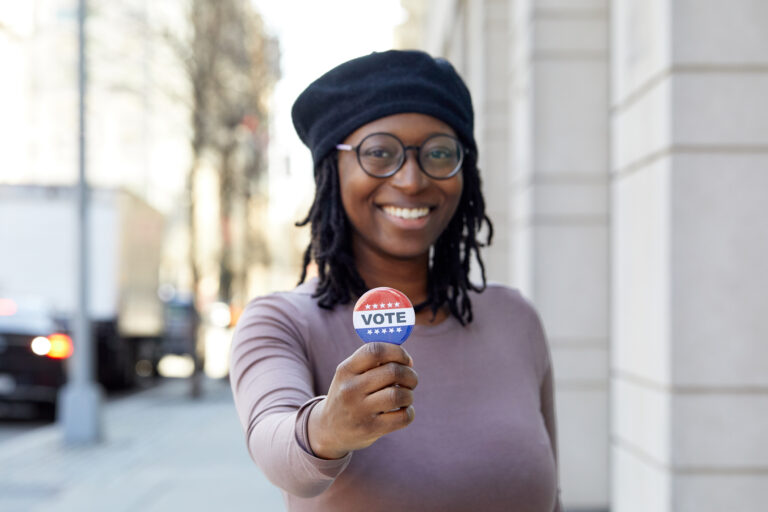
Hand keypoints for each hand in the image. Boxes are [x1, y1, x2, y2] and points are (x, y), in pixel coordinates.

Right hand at [308, 342, 417, 458]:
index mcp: (346, 370)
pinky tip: (403, 410)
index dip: (398, 352)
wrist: (328, 429)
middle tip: (410, 380)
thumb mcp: (350, 375)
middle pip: (392, 372)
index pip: (375, 351)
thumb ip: (372, 362)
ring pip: (398, 395)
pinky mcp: (370, 429)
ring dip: (409, 394)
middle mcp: (350, 389)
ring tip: (405, 396)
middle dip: (409, 374)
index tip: (406, 360)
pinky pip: (402, 417)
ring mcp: (359, 410)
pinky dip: (409, 412)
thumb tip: (405, 358)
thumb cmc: (348, 395)